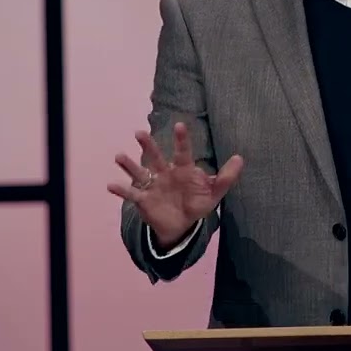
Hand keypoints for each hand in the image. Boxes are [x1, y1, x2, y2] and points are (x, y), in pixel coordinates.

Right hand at [107, 122, 243, 247]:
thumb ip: (226, 177)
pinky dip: (121, 190)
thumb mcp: (214, 192)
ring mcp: (153, 185)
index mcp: (183, 169)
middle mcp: (165, 173)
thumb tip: (240, 157)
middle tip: (139, 132)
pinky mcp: (144, 200)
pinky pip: (131, 193)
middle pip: (155, 157)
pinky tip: (111, 185)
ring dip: (129, 164)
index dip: (182, 139)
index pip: (183, 152)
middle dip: (148, 145)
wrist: (182, 225)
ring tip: (118, 156)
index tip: (179, 125)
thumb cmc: (197, 203)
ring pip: (139, 172)